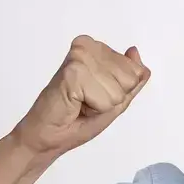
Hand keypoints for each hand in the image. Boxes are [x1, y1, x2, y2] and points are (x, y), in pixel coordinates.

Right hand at [11, 35, 150, 157]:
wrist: (48, 135)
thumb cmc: (76, 120)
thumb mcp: (114, 99)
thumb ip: (130, 77)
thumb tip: (135, 53)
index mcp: (96, 50)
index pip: (136, 70)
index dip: (121, 92)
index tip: (96, 95)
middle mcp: (87, 47)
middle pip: (130, 79)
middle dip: (113, 98)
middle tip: (88, 100)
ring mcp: (80, 58)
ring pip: (119, 90)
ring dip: (102, 104)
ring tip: (81, 102)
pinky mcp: (74, 71)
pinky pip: (106, 98)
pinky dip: (94, 108)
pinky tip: (76, 103)